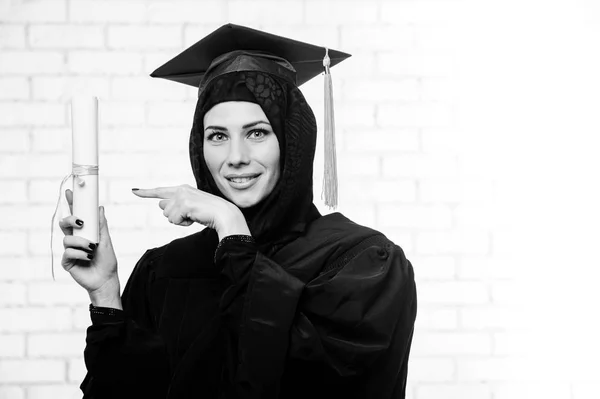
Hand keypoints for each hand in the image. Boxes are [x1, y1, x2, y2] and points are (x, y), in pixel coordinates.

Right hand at [60, 189, 120, 308]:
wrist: (106, 279)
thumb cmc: (107, 261)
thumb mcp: (106, 240)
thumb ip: (101, 225)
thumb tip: (100, 208)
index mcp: (84, 233)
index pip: (76, 216)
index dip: (72, 204)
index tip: (70, 192)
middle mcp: (75, 240)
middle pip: (64, 224)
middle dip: (70, 220)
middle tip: (80, 222)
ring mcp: (69, 251)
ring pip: (67, 239)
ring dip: (81, 242)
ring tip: (91, 248)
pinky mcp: (67, 262)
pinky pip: (68, 253)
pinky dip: (80, 254)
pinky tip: (88, 258)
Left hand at [132, 184, 250, 238]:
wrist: (224, 215)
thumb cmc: (210, 214)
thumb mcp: (191, 208)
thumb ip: (177, 206)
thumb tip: (162, 207)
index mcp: (183, 189)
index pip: (160, 191)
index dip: (145, 192)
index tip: (134, 191)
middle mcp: (181, 189)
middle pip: (163, 208)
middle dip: (174, 216)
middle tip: (191, 215)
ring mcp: (182, 196)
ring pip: (167, 215)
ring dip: (179, 220)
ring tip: (194, 216)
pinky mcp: (184, 204)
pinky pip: (174, 220)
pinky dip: (183, 223)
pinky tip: (195, 218)